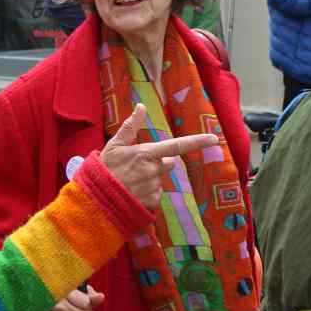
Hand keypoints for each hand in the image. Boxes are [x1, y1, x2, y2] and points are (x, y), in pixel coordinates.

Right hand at [100, 103, 217, 209]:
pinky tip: (132, 195)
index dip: (197, 142)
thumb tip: (141, 106)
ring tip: (129, 183)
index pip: (177, 146)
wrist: (95, 200)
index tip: (214, 139)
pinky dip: (146, 195)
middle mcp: (153, 171)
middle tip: (135, 168)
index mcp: (146, 154)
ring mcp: (154, 188)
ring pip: (159, 180)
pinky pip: (154, 196)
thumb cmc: (104, 170)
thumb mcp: (114, 145)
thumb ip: (130, 126)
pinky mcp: (152, 203)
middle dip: (158, 164)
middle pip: (168, 163)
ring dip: (148, 180)